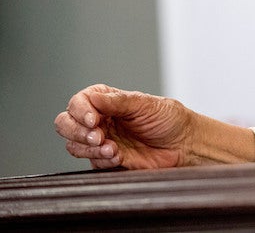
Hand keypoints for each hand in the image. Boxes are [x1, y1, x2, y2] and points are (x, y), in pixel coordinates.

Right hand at [54, 84, 194, 169]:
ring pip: (74, 145)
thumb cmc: (168, 119)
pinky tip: (119, 157)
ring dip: (90, 148)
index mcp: (107, 101)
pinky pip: (91, 162)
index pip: (78, 102)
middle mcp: (100, 120)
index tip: (93, 120)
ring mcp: (101, 140)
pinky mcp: (106, 159)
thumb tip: (92, 97)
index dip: (79, 111)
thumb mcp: (146, 105)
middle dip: (76, 132)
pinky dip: (102, 160)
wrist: (183, 144)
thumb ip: (118, 102)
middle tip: (98, 137)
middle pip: (65, 124)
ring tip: (114, 149)